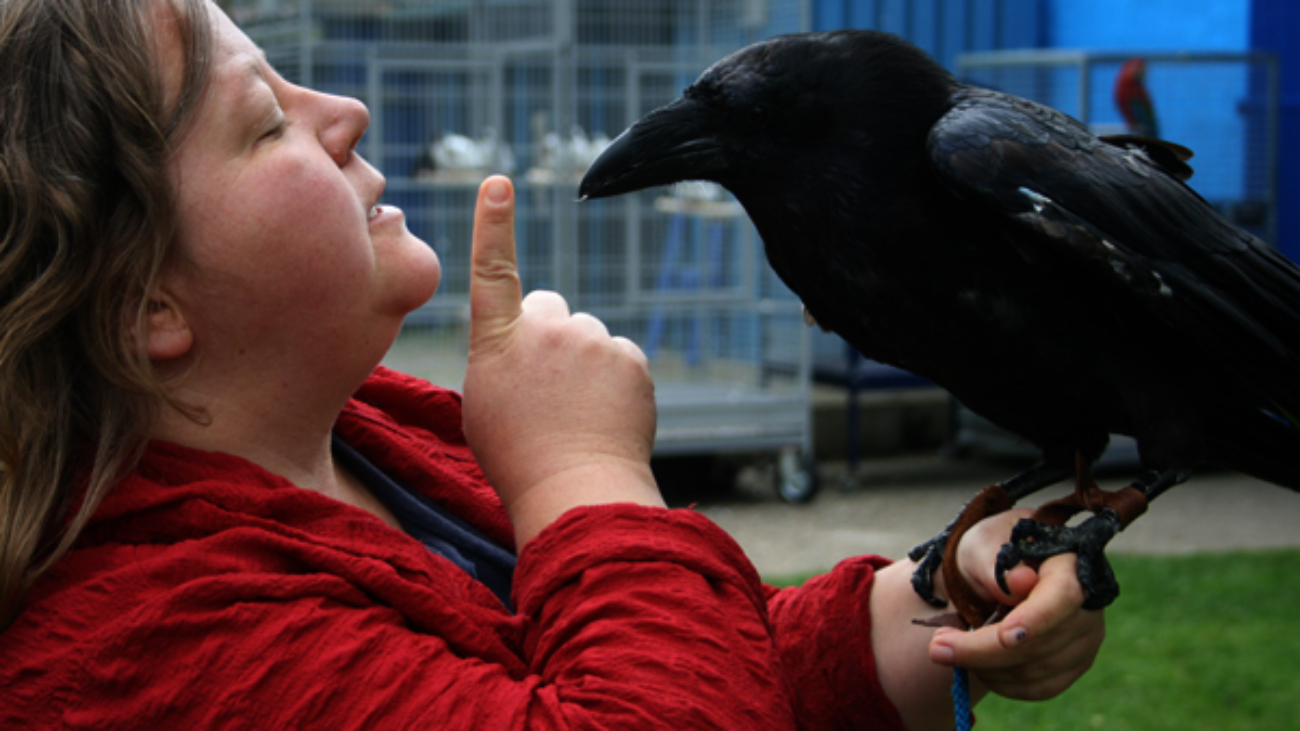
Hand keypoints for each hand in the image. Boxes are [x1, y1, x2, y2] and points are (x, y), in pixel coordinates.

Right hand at [461, 176, 663, 548]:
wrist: (575, 490)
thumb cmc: (519, 457)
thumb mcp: (484, 402)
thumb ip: (502, 359)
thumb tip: (527, 347)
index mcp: (496, 340)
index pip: (493, 270)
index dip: (495, 225)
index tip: (499, 183)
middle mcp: (544, 328)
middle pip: (549, 310)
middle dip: (550, 338)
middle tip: (548, 392)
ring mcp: (591, 340)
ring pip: (588, 338)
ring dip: (586, 365)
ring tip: (577, 415)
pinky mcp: (630, 356)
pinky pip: (621, 358)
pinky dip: (617, 382)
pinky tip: (606, 417)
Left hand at [932, 509, 1105, 699]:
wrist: (995, 570)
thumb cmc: (989, 550)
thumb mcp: (981, 544)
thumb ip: (994, 563)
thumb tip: (1020, 582)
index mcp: (1069, 564)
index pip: (1062, 597)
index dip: (1035, 620)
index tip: (1003, 636)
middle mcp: (1087, 605)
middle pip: (1041, 643)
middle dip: (984, 650)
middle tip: (936, 647)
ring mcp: (1085, 639)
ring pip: (1036, 671)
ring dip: (986, 667)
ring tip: (951, 647)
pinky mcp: (1074, 665)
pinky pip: (1038, 688)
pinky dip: (1001, 682)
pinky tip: (976, 664)